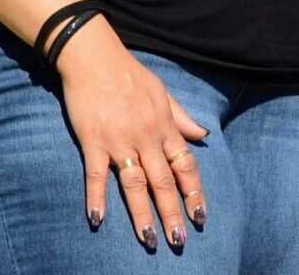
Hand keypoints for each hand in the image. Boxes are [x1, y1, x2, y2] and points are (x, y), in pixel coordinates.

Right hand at [56, 21, 209, 249]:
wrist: (96, 58)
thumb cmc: (130, 75)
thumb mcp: (164, 93)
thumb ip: (182, 118)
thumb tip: (204, 135)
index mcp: (165, 127)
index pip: (185, 165)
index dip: (194, 191)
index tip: (201, 215)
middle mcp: (147, 137)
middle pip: (163, 181)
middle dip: (173, 211)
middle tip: (180, 240)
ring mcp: (120, 141)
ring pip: (135, 184)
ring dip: (143, 214)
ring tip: (150, 239)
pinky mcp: (94, 141)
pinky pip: (96, 174)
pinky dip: (97, 197)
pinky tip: (98, 220)